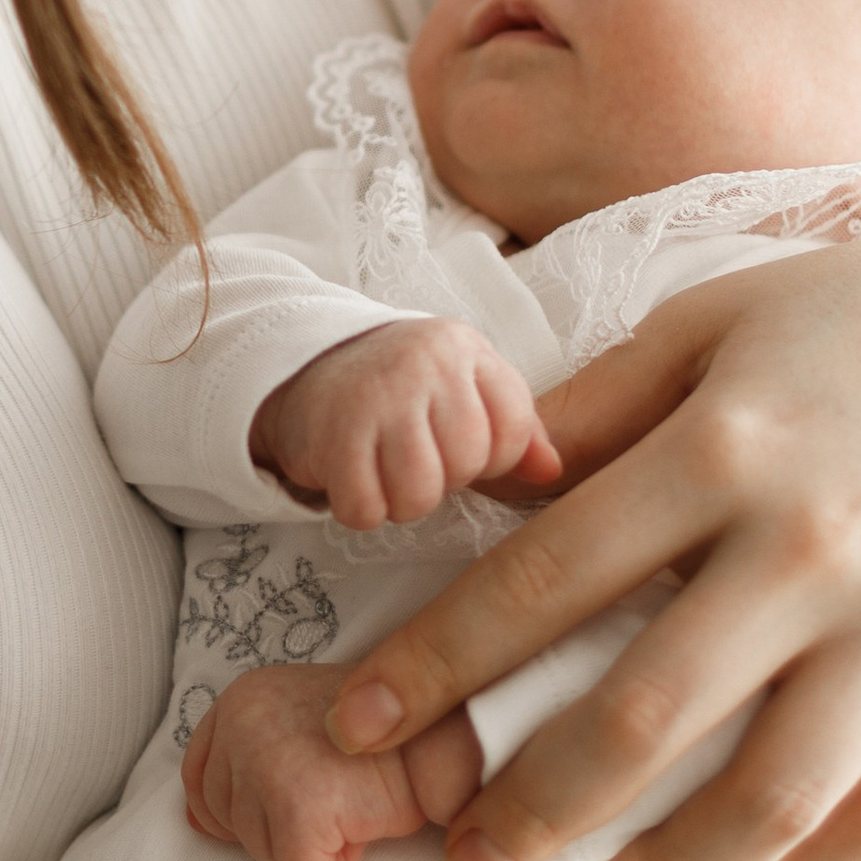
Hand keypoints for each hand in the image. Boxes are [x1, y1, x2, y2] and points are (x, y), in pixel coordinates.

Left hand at [182, 662, 484, 860]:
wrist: (454, 737)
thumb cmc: (388, 738)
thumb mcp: (301, 730)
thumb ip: (248, 760)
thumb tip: (195, 822)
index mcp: (243, 696)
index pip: (198, 777)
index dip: (241, 807)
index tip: (289, 804)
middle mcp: (243, 719)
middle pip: (221, 817)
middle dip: (276, 827)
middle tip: (335, 798)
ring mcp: (266, 760)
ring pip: (259, 849)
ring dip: (310, 843)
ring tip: (354, 801)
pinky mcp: (299, 806)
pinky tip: (367, 822)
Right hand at [249, 320, 563, 526]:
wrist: (308, 366)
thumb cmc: (403, 387)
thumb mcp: (463, 386)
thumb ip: (515, 427)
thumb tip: (552, 472)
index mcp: (464, 350)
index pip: (514, 429)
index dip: (493, 459)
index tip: (459, 447)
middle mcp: (423, 364)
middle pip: (466, 464)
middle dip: (444, 480)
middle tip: (415, 458)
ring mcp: (377, 396)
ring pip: (418, 494)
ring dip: (402, 502)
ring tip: (386, 472)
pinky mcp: (333, 433)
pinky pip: (367, 508)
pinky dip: (361, 510)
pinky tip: (354, 478)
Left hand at [324, 218, 860, 860]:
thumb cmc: (851, 325)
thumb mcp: (707, 326)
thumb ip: (592, 412)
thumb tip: (481, 487)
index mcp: (724, 447)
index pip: (546, 578)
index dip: (438, 663)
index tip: (360, 721)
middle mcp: (810, 546)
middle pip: (640, 721)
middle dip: (530, 807)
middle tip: (469, 855)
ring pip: (766, 802)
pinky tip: (747, 854)